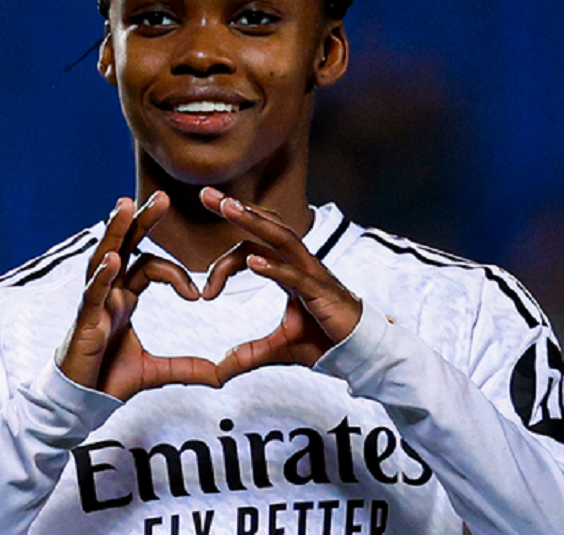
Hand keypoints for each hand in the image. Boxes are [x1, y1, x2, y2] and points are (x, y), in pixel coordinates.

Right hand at [59, 192, 221, 400]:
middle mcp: (109, 292)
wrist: (83, 401)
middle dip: (142, 221)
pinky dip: (102, 276)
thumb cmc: (110, 379)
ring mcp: (94, 303)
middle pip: (126, 247)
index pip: (149, 265)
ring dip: (115, 232)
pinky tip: (112, 260)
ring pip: (104, 258)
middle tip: (163, 197)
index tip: (197, 296)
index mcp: (125, 297)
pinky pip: (92, 293)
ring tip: (125, 206)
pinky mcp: (84, 321)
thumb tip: (220, 375)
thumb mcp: (157, 371)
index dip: (177, 274)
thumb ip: (187, 368)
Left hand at [199, 187, 363, 382]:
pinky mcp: (321, 293)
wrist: (359, 352)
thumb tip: (219, 370)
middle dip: (236, 209)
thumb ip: (247, 355)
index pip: (251, 249)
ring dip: (253, 221)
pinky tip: (253, 262)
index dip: (224, 263)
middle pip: (266, 227)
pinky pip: (296, 275)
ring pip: (281, 238)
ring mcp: (312, 274)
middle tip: (207, 194)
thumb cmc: (323, 340)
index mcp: (287, 270)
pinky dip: (274, 267)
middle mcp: (299, 264)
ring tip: (228, 208)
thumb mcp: (277, 348)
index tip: (204, 291)